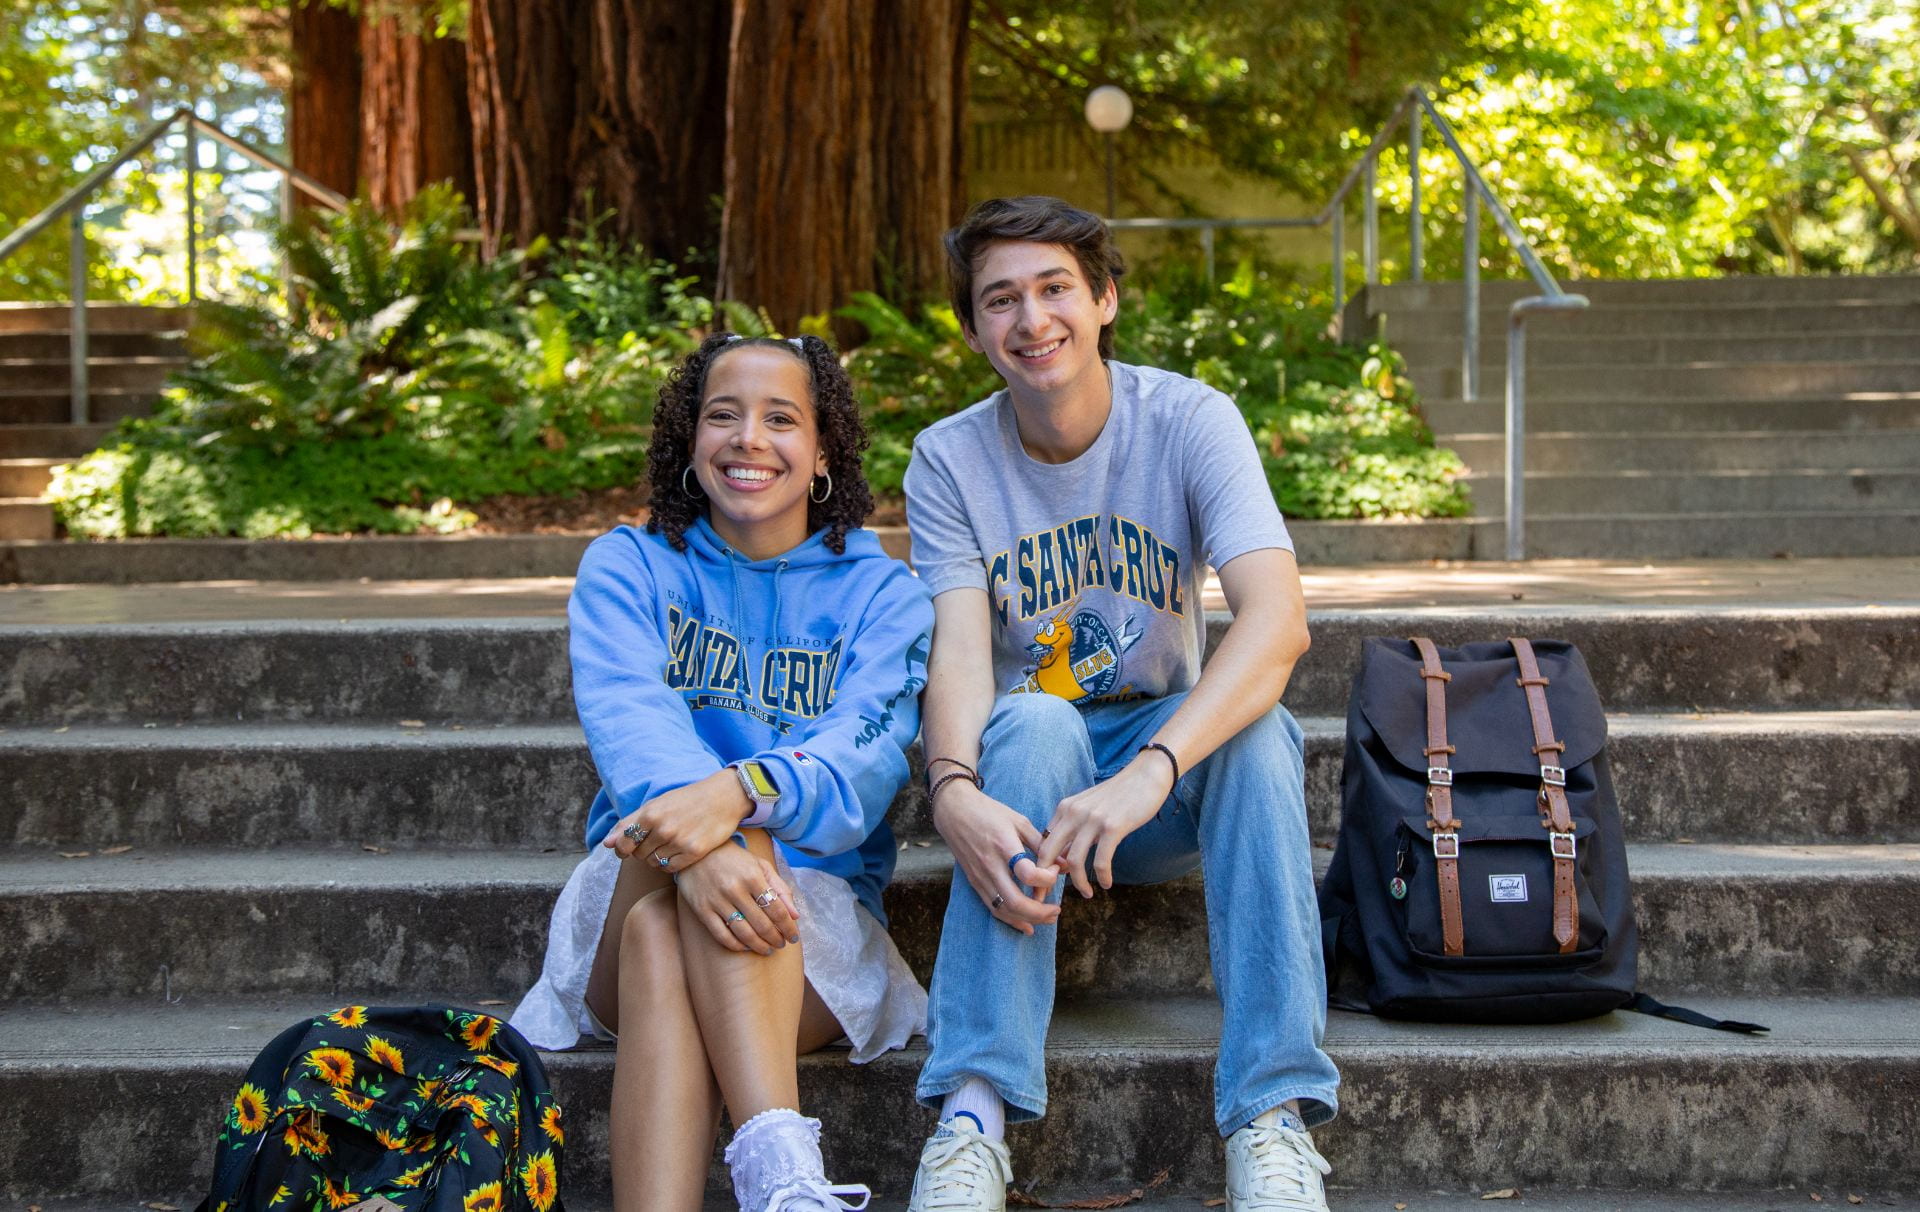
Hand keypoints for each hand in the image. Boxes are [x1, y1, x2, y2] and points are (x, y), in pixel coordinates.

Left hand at [603, 769, 746, 873]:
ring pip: (653, 863)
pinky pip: (670, 868)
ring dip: (656, 858)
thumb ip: (629, 823)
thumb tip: (606, 844)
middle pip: (638, 854)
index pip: (624, 843)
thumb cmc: (686, 800)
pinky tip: (677, 852)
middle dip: (642, 850)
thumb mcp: (656, 805)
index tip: (628, 848)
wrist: (723, 798)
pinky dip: (669, 864)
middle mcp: (663, 828)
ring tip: (668, 844)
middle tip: (656, 840)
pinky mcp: (694, 852)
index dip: (623, 849)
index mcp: (650, 813)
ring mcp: (679, 841)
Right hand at [674, 841, 799, 954]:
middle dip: (776, 939)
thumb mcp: (761, 866)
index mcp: (753, 877)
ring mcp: (717, 901)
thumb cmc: (735, 859)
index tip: (794, 937)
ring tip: (767, 949)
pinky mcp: (702, 910)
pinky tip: (745, 947)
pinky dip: (736, 945)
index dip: (788, 928)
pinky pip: (721, 935)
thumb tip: (795, 915)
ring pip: (743, 933)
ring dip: (759, 946)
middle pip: (762, 924)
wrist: (698, 851)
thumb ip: (780, 888)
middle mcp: (735, 889)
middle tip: (781, 944)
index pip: (777, 910)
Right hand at [931, 779, 1060, 934]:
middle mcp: (991, 865)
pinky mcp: (975, 882)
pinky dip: (1012, 920)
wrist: (955, 811)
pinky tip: (1027, 925)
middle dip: (1040, 912)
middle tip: (1057, 909)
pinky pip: (994, 908)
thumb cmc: (989, 812)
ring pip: (1005, 910)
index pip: (1028, 873)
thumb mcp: (1019, 821)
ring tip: (1048, 918)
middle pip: (1016, 902)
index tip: (1055, 870)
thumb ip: (1041, 844)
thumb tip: (1065, 864)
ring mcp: (981, 876)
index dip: (1047, 878)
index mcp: (1004, 845)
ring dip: (1029, 919)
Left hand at [1035, 754, 1172, 897]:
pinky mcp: (1113, 827)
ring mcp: (1092, 820)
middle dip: (1045, 880)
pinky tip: (1107, 884)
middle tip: (1049, 899)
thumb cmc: (1119, 795)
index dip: (1039, 867)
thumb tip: (1063, 859)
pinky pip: (1101, 860)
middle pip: (1048, 853)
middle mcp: (1073, 813)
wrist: (1146, 775)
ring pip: (1074, 861)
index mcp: (1065, 808)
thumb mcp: (1088, 807)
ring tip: (1087, 894)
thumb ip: (1074, 828)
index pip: (1043, 842)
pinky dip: (1102, 877)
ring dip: (1079, 883)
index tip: (1043, 885)